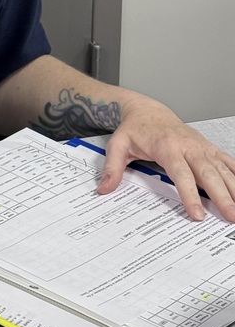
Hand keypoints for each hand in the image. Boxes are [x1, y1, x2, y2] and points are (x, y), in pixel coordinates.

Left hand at [97, 98, 234, 221]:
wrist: (146, 110)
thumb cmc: (134, 129)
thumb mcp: (117, 146)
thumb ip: (112, 168)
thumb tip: (104, 188)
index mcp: (167, 147)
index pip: (181, 174)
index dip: (190, 195)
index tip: (197, 214)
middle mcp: (188, 146)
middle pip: (208, 173)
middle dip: (222, 196)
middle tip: (230, 216)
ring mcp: (201, 146)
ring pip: (222, 168)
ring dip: (234, 188)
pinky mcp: (208, 148)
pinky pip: (227, 161)